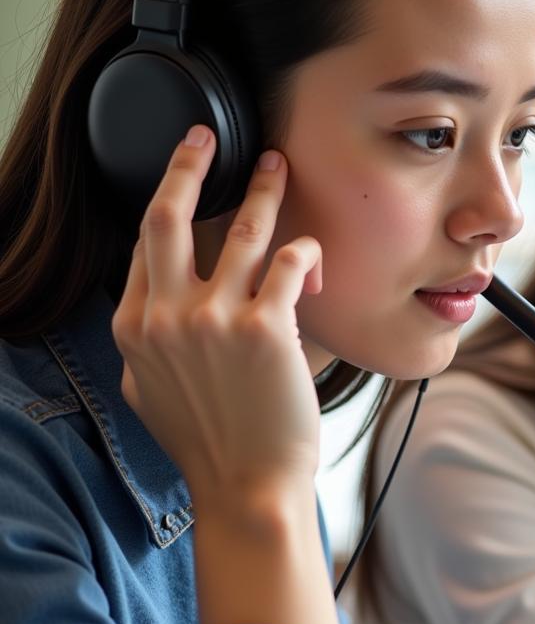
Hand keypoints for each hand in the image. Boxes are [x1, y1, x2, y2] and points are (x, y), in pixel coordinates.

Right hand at [111, 125, 324, 508]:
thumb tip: (159, 304)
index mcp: (135, 327)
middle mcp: (167, 316)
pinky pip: (289, 261)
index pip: (144, 245)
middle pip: (168, 217)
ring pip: (241, 228)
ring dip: (264, 190)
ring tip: (277, 167)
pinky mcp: (267, 328)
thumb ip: (151, 339)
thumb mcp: (150, 389)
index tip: (182, 175)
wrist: (247, 486)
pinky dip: (304, 252)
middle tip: (207, 137)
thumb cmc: (207, 441)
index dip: (166, 202)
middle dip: (188, 165)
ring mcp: (215, 319)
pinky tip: (310, 257)